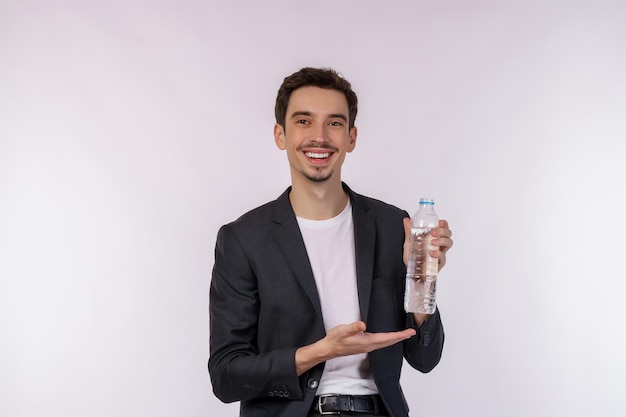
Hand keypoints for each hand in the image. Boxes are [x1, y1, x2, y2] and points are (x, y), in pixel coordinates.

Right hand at [295, 321, 414, 375]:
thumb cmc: (335, 339)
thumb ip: (353, 327)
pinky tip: (388, 338)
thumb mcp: (343, 330)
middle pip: (389, 342)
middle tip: (411, 333)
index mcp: (367, 342)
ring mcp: (367, 347)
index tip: (409, 333)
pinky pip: (380, 343)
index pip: (387, 338)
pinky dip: (388, 340)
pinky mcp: (364, 346)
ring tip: (403, 334)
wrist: (329, 349)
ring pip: (385, 343)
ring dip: (395, 339)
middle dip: (401, 337)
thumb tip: (363, 325)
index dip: (399, 335)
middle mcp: (369, 346)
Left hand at [403, 218, 453, 270]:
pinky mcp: (439, 263)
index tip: (440, 222)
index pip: (443, 228)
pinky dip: (438, 253)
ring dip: (442, 241)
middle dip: (442, 231)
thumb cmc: (413, 256)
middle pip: (448, 234)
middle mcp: (439, 244)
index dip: (444, 224)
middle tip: (433, 232)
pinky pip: (443, 257)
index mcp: (434, 237)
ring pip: (449, 244)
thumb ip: (409, 231)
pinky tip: (431, 253)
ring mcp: (440, 253)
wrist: (410, 270)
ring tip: (432, 242)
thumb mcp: (409, 242)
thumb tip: (406, 220)